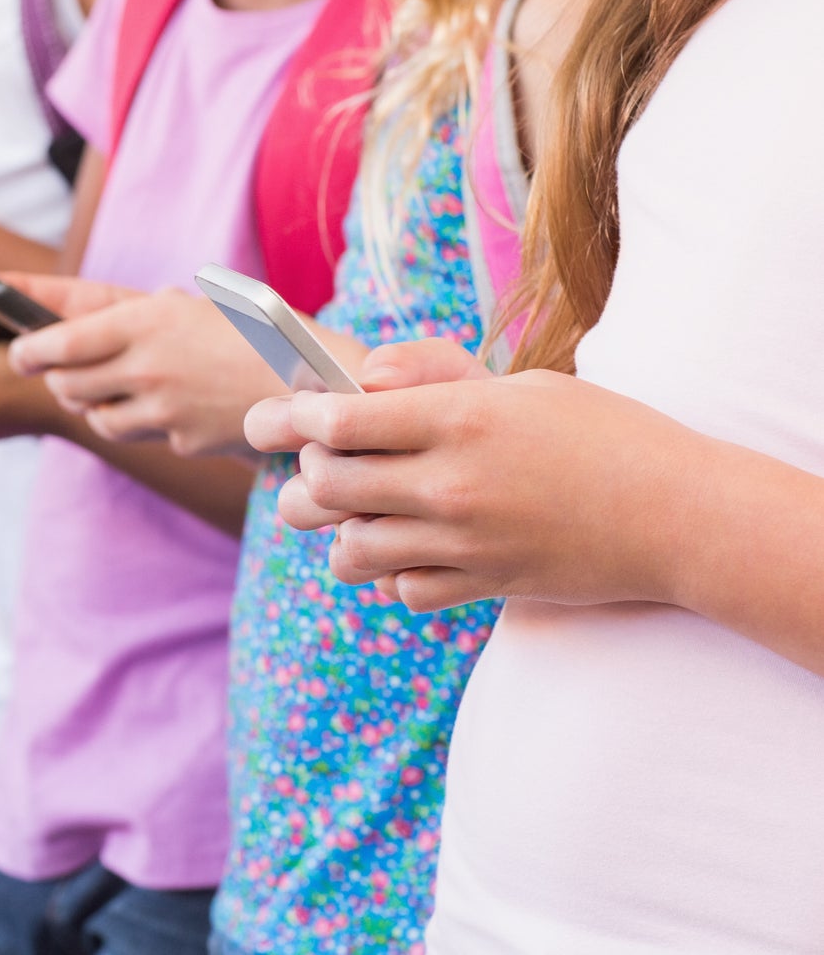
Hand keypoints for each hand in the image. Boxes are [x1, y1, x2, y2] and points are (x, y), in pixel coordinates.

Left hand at [9, 286, 291, 455]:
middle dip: (59, 378)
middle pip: (66, 385)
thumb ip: (139, 312)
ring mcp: (162, 410)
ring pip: (96, 416)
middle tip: (65, 369)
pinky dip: (143, 422)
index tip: (17, 349)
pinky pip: (142, 434)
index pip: (56, 342)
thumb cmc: (260, 329)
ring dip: (95, 404)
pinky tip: (170, 405)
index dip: (27, 348)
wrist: (319, 380)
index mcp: (142, 321)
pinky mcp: (181, 440)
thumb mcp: (196, 302)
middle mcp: (144, 367)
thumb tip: (87, 320)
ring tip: (119, 386)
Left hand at [249, 339, 695, 612]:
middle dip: (307, 473)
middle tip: (321, 462)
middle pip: (327, 486)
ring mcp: (464, 542)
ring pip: (350, 549)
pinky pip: (403, 590)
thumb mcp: (520, 383)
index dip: (296, 418)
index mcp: (459, 419)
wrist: (679, 515)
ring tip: (359, 512)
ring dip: (341, 530)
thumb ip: (431, 374)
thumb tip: (359, 382)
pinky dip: (396, 573)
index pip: (339, 421)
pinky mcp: (482, 585)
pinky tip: (415, 550)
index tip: (283, 416)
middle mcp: (451, 484)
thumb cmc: (602, 434)